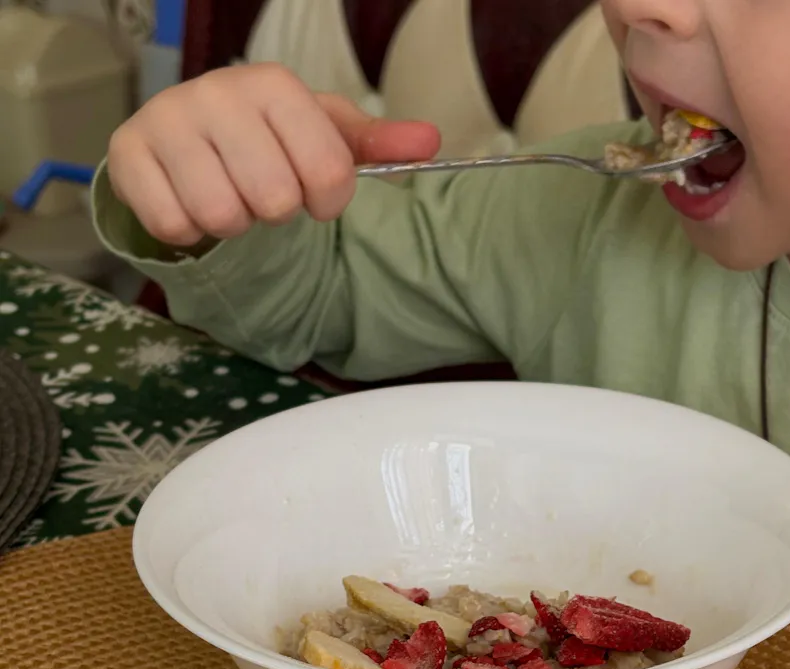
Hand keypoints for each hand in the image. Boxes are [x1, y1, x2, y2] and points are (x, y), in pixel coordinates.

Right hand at [106, 64, 439, 246]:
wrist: (187, 137)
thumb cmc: (265, 139)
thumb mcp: (323, 136)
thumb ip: (377, 143)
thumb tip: (430, 142)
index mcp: (273, 85)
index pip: (327, 173)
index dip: (327, 202)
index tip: (313, 196)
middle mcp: (217, 93)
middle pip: (273, 200)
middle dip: (273, 212)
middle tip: (260, 192)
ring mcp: (167, 120)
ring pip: (222, 216)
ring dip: (232, 223)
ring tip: (227, 195)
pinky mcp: (129, 154)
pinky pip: (174, 226)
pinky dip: (189, 232)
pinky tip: (190, 202)